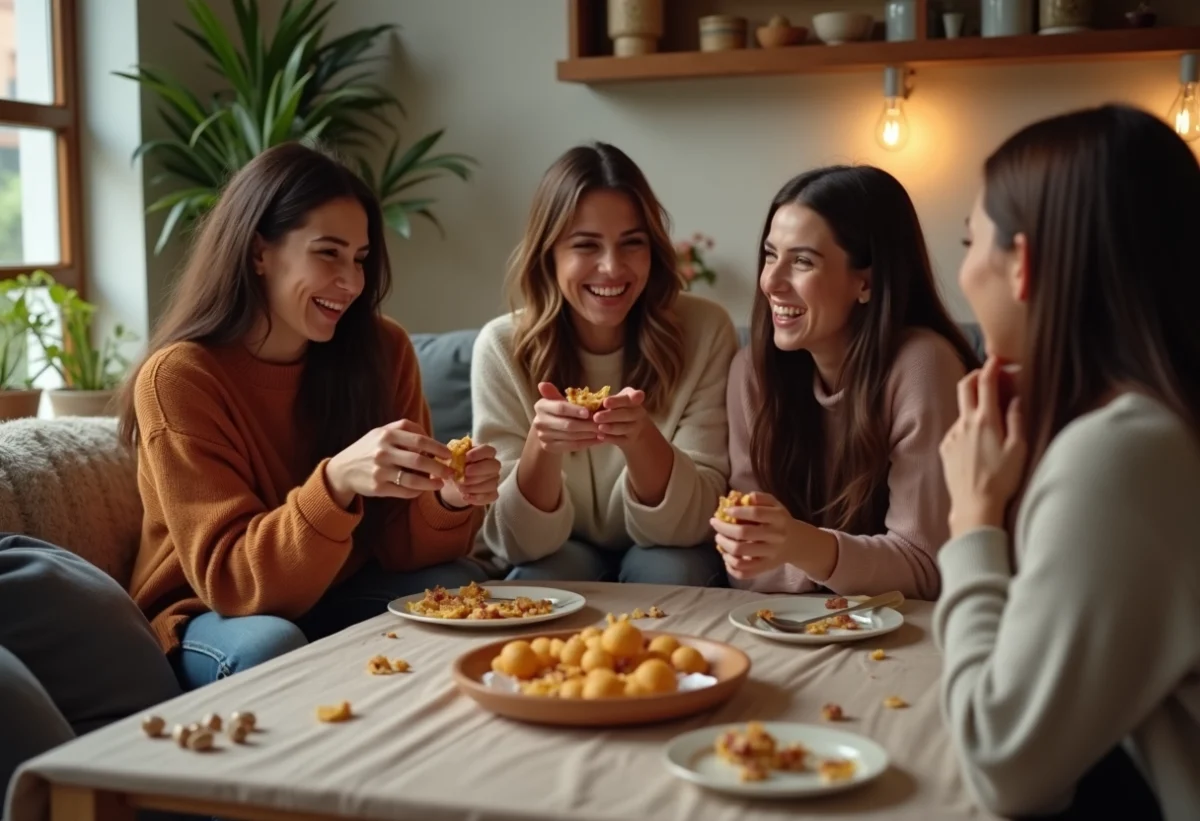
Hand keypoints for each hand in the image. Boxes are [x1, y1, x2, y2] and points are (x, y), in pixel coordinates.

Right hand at [325, 419, 453, 506]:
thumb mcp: (382, 432)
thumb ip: (406, 430)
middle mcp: (383, 452)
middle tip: (450, 472)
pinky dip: (417, 491)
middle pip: (419, 461)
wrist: (343, 469)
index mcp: (387, 435)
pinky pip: (404, 491)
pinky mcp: (378, 487)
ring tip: (440, 484)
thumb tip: (432, 440)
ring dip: (430, 483)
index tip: (449, 454)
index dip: (437, 448)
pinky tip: (423, 490)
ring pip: (412, 479)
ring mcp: (380, 471)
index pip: (419, 440)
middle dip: (439, 468)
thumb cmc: (370, 448)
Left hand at [438, 444, 500, 507]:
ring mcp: (494, 480)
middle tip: (465, 473)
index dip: (479, 453)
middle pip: (494, 465)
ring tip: (460, 488)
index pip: (489, 450)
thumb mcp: (449, 461)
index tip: (466, 458)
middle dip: (479, 470)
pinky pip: (491, 496)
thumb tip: (448, 460)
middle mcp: (492, 466)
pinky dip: (478, 498)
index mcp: (483, 453)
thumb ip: (449, 459)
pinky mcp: (492, 493)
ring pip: (492, 483)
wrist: (453, 483)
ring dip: (475, 486)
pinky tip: (465, 497)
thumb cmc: (454, 467)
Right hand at [530, 383, 599, 453]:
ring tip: (602, 431)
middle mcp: (539, 422)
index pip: (560, 408)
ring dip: (589, 434)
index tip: (589, 412)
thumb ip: (554, 393)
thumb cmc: (556, 411)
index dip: (575, 410)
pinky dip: (586, 443)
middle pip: (567, 425)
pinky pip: (572, 446)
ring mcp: (544, 436)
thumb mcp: (556, 400)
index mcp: (541, 406)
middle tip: (602, 424)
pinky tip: (597, 439)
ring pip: (571, 437)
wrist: (547, 429)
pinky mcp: (550, 447)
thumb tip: (543, 384)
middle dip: (587, 425)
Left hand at [593, 388, 649, 449]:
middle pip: (627, 414)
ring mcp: (636, 428)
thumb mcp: (619, 400)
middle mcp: (638, 413)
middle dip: (611, 415)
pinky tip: (600, 436)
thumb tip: (590, 403)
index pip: (629, 398)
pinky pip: (621, 440)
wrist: (636, 429)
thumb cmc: (621, 409)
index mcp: (633, 399)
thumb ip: (609, 401)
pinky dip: (610, 438)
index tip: (606, 402)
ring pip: (624, 428)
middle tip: (596, 417)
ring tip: (599, 427)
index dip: (618, 400)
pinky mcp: (631, 440)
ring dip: (611, 428)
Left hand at [709, 492, 801, 579]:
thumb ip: (760, 498)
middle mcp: (776, 537)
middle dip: (724, 528)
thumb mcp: (775, 504)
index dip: (737, 511)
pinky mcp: (765, 568)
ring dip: (724, 546)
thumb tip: (740, 498)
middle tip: (715, 524)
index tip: (725, 511)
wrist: (796, 543)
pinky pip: (744, 572)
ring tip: (719, 539)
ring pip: (741, 554)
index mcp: (779, 518)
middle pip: (744, 534)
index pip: (756, 513)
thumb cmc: (779, 521)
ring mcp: (770, 555)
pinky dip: (730, 566)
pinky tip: (726, 556)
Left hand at [939, 356, 1026, 536]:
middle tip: (987, 376)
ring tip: (990, 420)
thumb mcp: (1019, 449)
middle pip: (965, 386)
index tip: (997, 360)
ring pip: (962, 410)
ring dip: (974, 406)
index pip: (986, 382)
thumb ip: (1016, 419)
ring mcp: (952, 435)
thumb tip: (1015, 398)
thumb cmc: (1002, 479)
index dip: (991, 367)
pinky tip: (978, 443)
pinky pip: (956, 429)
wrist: (974, 505)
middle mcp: (965, 423)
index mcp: (986, 420)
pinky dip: (967, 427)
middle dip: (976, 375)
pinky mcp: (945, 447)